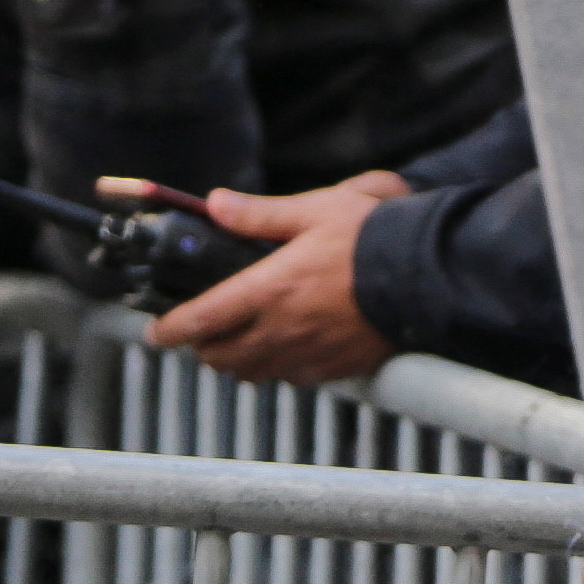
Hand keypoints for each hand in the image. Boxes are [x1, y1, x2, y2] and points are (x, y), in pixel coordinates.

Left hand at [150, 170, 407, 386]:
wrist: (427, 274)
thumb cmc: (372, 237)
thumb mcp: (314, 211)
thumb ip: (259, 215)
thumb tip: (216, 204)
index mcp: (268, 290)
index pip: (200, 320)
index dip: (170, 330)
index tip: (157, 332)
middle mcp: (281, 330)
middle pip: (219, 356)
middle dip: (202, 348)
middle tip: (201, 333)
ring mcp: (308, 354)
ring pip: (252, 373)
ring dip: (237, 362)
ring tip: (240, 344)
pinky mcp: (336, 368)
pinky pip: (292, 379)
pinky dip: (278, 369)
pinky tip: (287, 351)